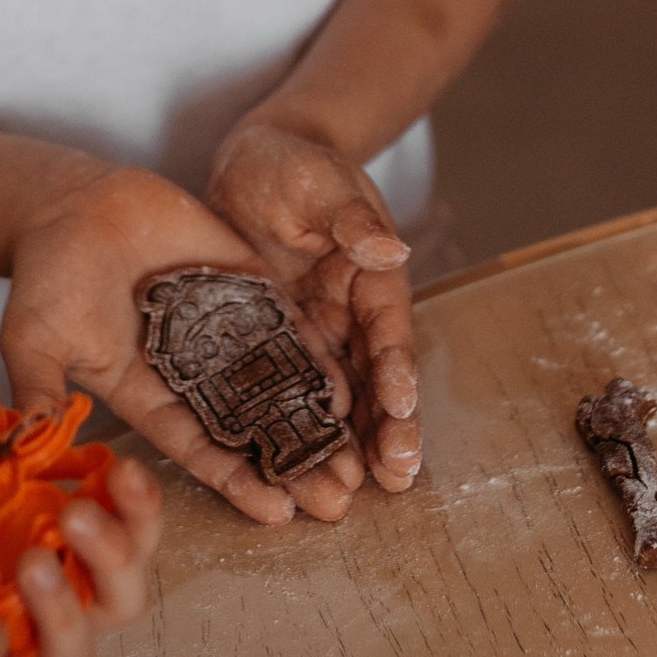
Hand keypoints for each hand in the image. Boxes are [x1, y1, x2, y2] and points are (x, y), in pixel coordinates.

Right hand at [0, 160, 363, 526]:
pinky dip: (315, 360)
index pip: (197, 447)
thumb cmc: (45, 275)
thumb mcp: (34, 340)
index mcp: (144, 394)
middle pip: (249, 428)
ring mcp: (219, 332)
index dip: (236, 480)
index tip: (278, 512)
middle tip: (338, 505)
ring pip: (276, 387)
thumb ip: (42, 392)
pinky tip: (346, 392)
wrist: (71, 202)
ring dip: (314, 425)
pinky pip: (286, 329)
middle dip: (292, 466)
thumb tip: (30, 446)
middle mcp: (189, 373)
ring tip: (357, 467)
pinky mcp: (242, 290)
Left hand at [207, 120, 420, 491]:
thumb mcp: (321, 181)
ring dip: (345, 445)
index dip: (397, 373)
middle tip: (394, 479)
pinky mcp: (272, 341)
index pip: (388, 332)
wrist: (253, 161)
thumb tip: (388, 247)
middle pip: (372, 379)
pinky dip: (292, 428)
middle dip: (386, 430)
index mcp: (372, 277)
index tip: (403, 410)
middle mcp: (348, 314)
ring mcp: (313, 332)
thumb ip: (350, 218)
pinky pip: (284, 390)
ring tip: (349, 495)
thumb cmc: (293, 162)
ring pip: (334, 397)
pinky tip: (292, 469)